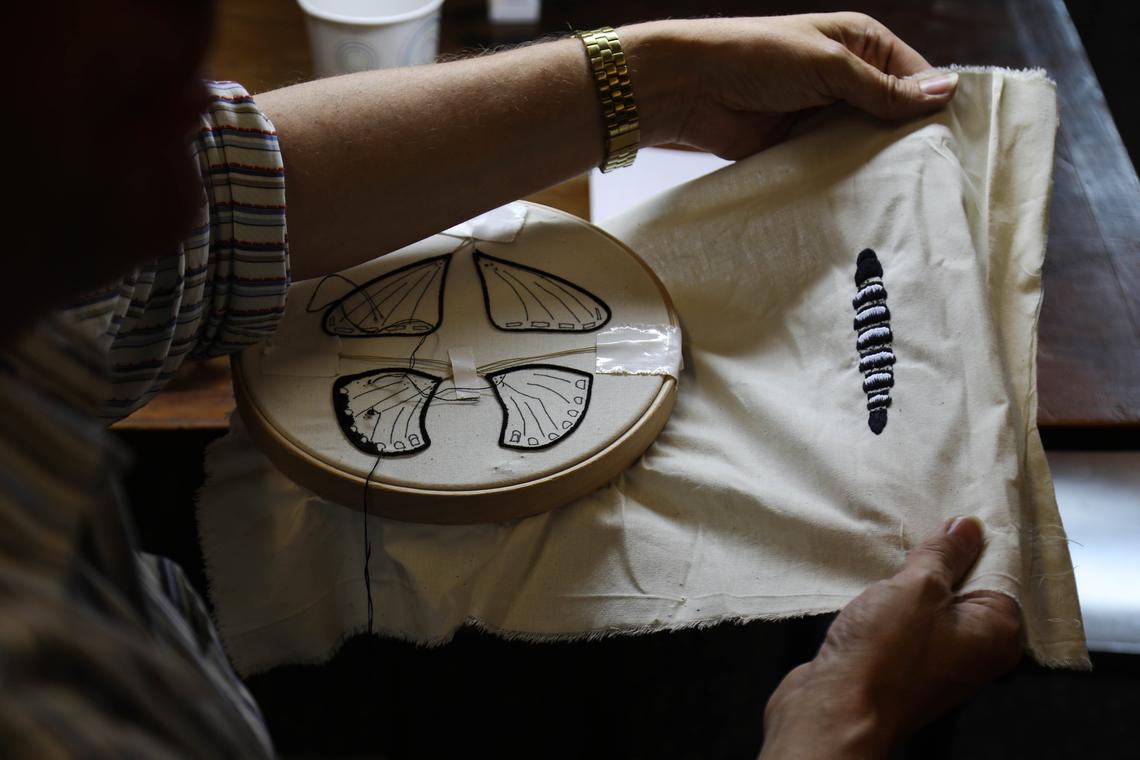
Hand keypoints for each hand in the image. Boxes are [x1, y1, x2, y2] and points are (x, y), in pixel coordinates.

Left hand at [625, 14, 958, 157]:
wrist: (691, 89)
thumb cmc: (758, 57)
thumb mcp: (830, 65)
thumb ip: (883, 87)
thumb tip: (946, 91)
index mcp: (861, 43)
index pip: (914, 76)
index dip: (933, 105)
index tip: (956, 141)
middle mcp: (847, 78)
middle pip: (894, 114)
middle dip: (908, 139)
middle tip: (937, 174)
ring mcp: (824, 115)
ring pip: (866, 143)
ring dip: (878, 162)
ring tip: (908, 190)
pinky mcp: (801, 146)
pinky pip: (835, 164)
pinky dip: (848, 177)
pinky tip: (868, 196)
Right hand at [760, 517, 1021, 757]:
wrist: (835, 708)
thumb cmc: (884, 658)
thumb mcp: (918, 588)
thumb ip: (944, 555)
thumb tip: (966, 529)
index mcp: (997, 632)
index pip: (1002, 570)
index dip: (977, 540)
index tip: (957, 512)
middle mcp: (977, 650)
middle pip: (969, 586)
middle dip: (944, 559)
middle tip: (921, 528)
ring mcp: (942, 659)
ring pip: (936, 603)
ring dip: (915, 580)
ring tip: (895, 555)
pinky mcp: (907, 664)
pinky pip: (912, 620)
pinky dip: (898, 601)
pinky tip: (878, 585)